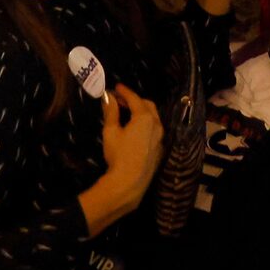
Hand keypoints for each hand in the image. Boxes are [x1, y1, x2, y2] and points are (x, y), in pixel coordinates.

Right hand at [100, 85, 164, 202]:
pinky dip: (146, 124)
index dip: (125, 92)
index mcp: (145, 117)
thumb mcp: (111, 131)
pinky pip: (154, 130)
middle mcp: (157, 125)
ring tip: (127, 113)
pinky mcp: (159, 149)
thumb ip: (111, 112)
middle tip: (121, 100)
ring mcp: (160, 138)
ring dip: (142, 112)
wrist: (129, 182)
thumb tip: (108, 98)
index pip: (135, 98)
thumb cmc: (118, 154)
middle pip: (148, 106)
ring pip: (153, 118)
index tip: (116, 87)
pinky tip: (135, 129)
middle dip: (135, 100)